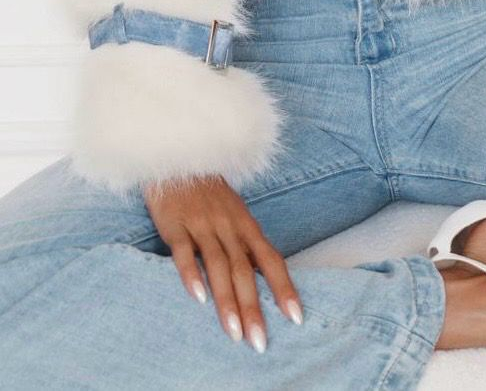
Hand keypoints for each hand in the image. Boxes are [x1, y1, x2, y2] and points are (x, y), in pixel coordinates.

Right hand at [143, 174, 303, 352]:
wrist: (178, 158)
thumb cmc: (210, 193)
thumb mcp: (235, 214)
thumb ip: (246, 245)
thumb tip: (264, 281)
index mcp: (246, 224)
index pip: (271, 259)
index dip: (284, 287)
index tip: (295, 317)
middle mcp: (228, 226)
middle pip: (244, 270)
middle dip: (254, 307)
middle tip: (259, 341)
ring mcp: (202, 224)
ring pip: (218, 265)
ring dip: (227, 301)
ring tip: (234, 332)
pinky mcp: (176, 224)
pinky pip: (184, 252)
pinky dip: (191, 274)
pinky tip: (198, 298)